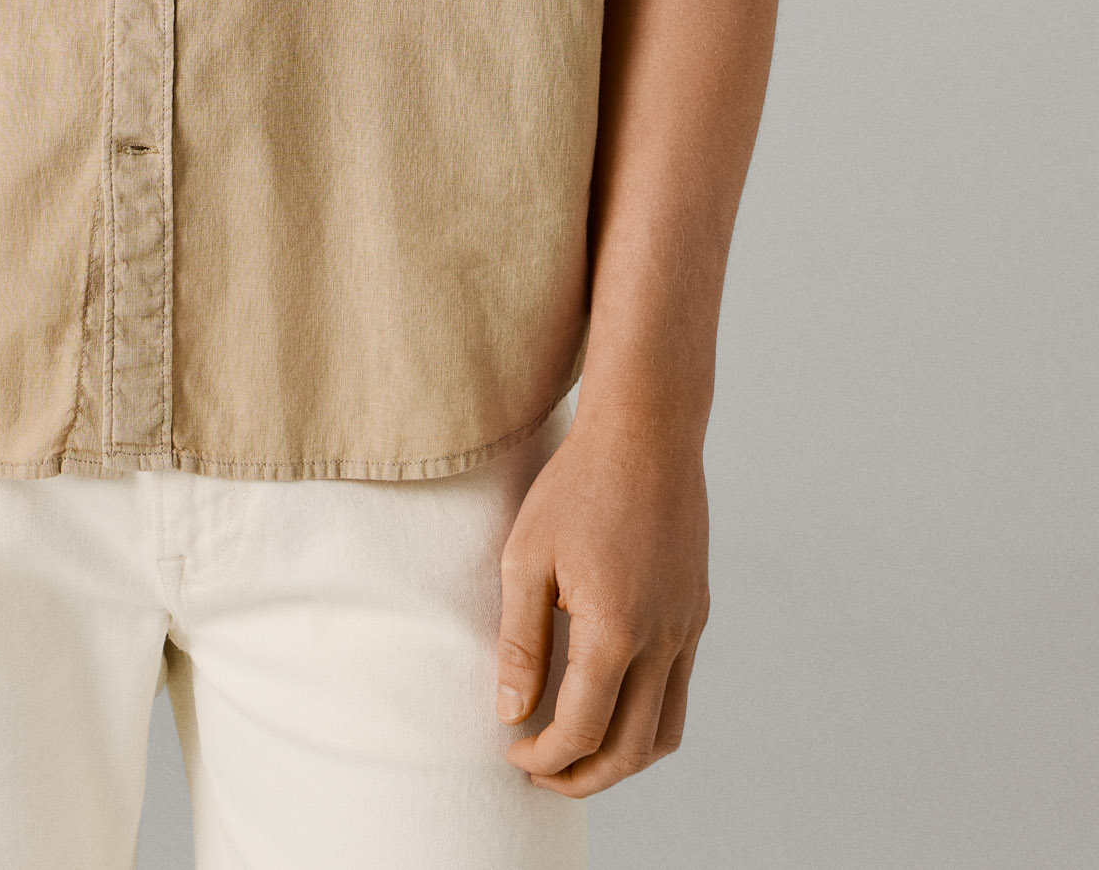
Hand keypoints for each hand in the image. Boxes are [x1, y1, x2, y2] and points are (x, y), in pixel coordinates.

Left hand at [494, 409, 709, 795]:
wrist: (646, 431)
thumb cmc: (576, 485)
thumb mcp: (526, 557)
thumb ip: (520, 641)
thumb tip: (512, 713)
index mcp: (616, 630)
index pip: (581, 730)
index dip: (544, 756)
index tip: (512, 750)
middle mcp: (663, 641)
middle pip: (630, 751)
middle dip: (582, 776)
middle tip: (539, 771)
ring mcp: (688, 629)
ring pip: (666, 733)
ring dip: (621, 759)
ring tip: (574, 752)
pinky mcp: (697, 614)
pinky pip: (679, 693)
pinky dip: (646, 720)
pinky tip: (608, 701)